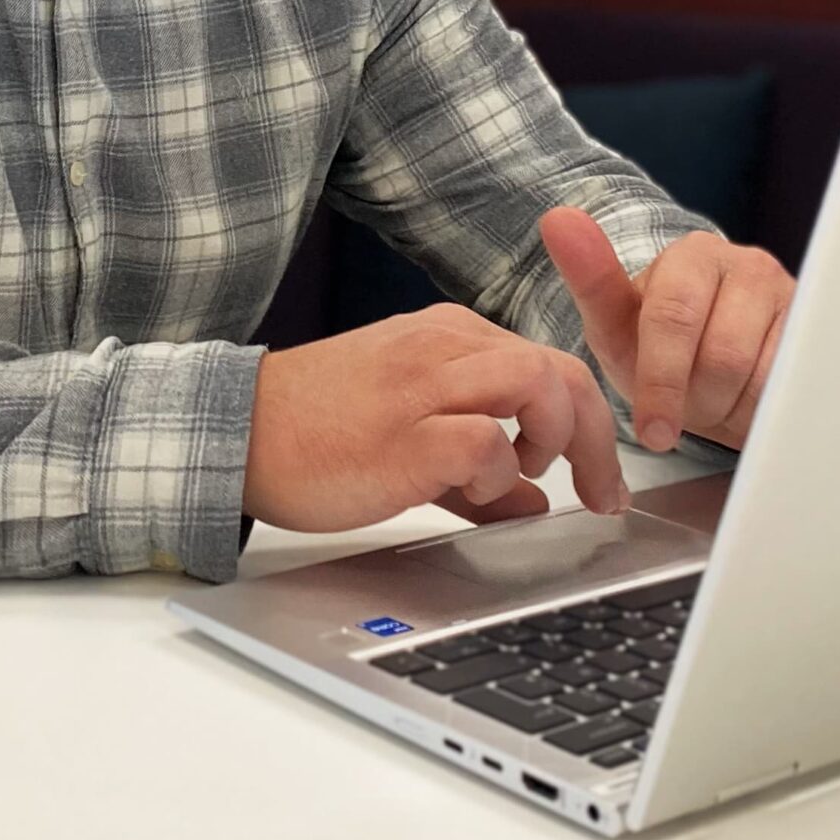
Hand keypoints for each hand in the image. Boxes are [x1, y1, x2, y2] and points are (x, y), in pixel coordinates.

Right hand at [241, 303, 629, 533]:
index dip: (587, 423)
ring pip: (535, 383)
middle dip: (593, 437)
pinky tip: (472, 489)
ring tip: (528, 474)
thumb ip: (477, 470)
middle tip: (598, 492)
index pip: (549, 361)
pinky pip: (485, 440)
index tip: (596, 477)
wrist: (241, 431)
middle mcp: (442, 347)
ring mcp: (423, 385)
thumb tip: (533, 502)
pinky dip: (497, 470)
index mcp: (446, 337)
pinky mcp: (405, 433)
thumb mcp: (408, 434)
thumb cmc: (316, 432)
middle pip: (558, 370)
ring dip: (553, 437)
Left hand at [537, 208, 794, 452]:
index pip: (673, 318)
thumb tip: (559, 218)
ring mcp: (793, 299)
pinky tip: (750, 403)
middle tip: (682, 413)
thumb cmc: (661, 350)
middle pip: (723, 355)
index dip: (661, 382)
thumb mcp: (617, 325)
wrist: (719, 376)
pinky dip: (766, 412)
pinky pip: (798, 390)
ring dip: (732, 408)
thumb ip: (590, 277)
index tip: (652, 431)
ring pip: (763, 378)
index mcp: (692, 256)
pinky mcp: (824, 337)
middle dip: (697, 399)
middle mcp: (748, 265)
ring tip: (715, 400)